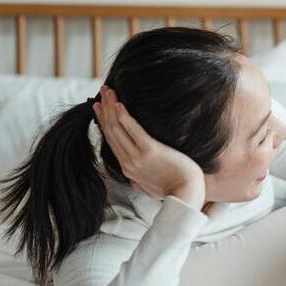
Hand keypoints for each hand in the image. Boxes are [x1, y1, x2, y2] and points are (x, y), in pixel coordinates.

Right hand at [93, 86, 205, 210]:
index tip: (98, 107)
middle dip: (104, 109)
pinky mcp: (150, 151)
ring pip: (118, 128)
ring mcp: (137, 157)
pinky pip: (133, 131)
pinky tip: (119, 105)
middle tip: (102, 91)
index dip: (103, 121)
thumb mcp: (149, 186)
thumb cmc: (173, 190)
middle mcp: (128, 162)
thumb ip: (139, 180)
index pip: (111, 140)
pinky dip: (124, 117)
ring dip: (111, 107)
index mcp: (127, 168)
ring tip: (108, 90)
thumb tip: (135, 178)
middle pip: (111, 130)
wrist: (187, 195)